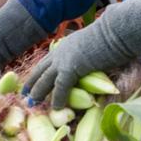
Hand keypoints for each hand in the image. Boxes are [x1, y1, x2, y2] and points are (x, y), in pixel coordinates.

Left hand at [25, 0, 140, 108]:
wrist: (115, 32)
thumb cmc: (111, 38)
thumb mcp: (94, 46)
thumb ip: (87, 55)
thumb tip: (91, 63)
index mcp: (66, 45)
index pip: (48, 60)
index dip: (40, 71)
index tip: (33, 79)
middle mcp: (61, 51)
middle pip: (41, 69)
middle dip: (32, 82)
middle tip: (25, 94)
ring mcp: (64, 60)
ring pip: (45, 79)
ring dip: (39, 92)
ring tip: (32, 104)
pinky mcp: (71, 68)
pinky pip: (60, 87)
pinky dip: (58, 98)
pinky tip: (55, 108)